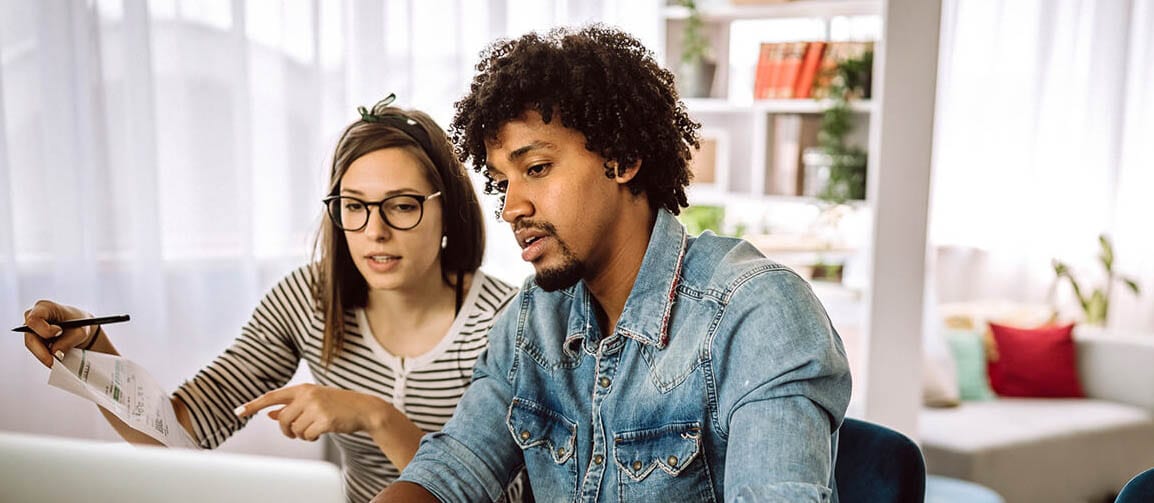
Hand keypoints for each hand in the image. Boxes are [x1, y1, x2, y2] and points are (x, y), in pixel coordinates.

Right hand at [22, 300, 95, 367]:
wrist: (80, 327)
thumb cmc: (80, 323)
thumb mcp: (80, 332)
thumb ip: (67, 342)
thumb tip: (54, 353)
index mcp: (44, 307)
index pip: (34, 319)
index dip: (44, 329)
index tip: (59, 333)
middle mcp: (33, 317)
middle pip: (30, 336)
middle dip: (42, 351)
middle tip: (53, 362)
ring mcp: (32, 328)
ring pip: (32, 346)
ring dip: (44, 355)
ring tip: (57, 361)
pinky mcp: (34, 339)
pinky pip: (36, 350)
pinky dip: (46, 355)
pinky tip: (56, 359)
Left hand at [236, 384, 393, 441]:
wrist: (363, 409)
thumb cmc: (337, 405)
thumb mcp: (313, 402)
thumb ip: (291, 406)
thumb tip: (270, 414)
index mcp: (303, 388)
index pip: (272, 396)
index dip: (253, 405)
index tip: (238, 412)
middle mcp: (308, 395)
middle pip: (282, 419)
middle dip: (287, 430)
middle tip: (297, 432)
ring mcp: (316, 406)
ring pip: (294, 429)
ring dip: (301, 434)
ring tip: (314, 428)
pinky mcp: (325, 419)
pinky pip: (306, 436)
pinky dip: (311, 438)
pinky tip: (321, 432)